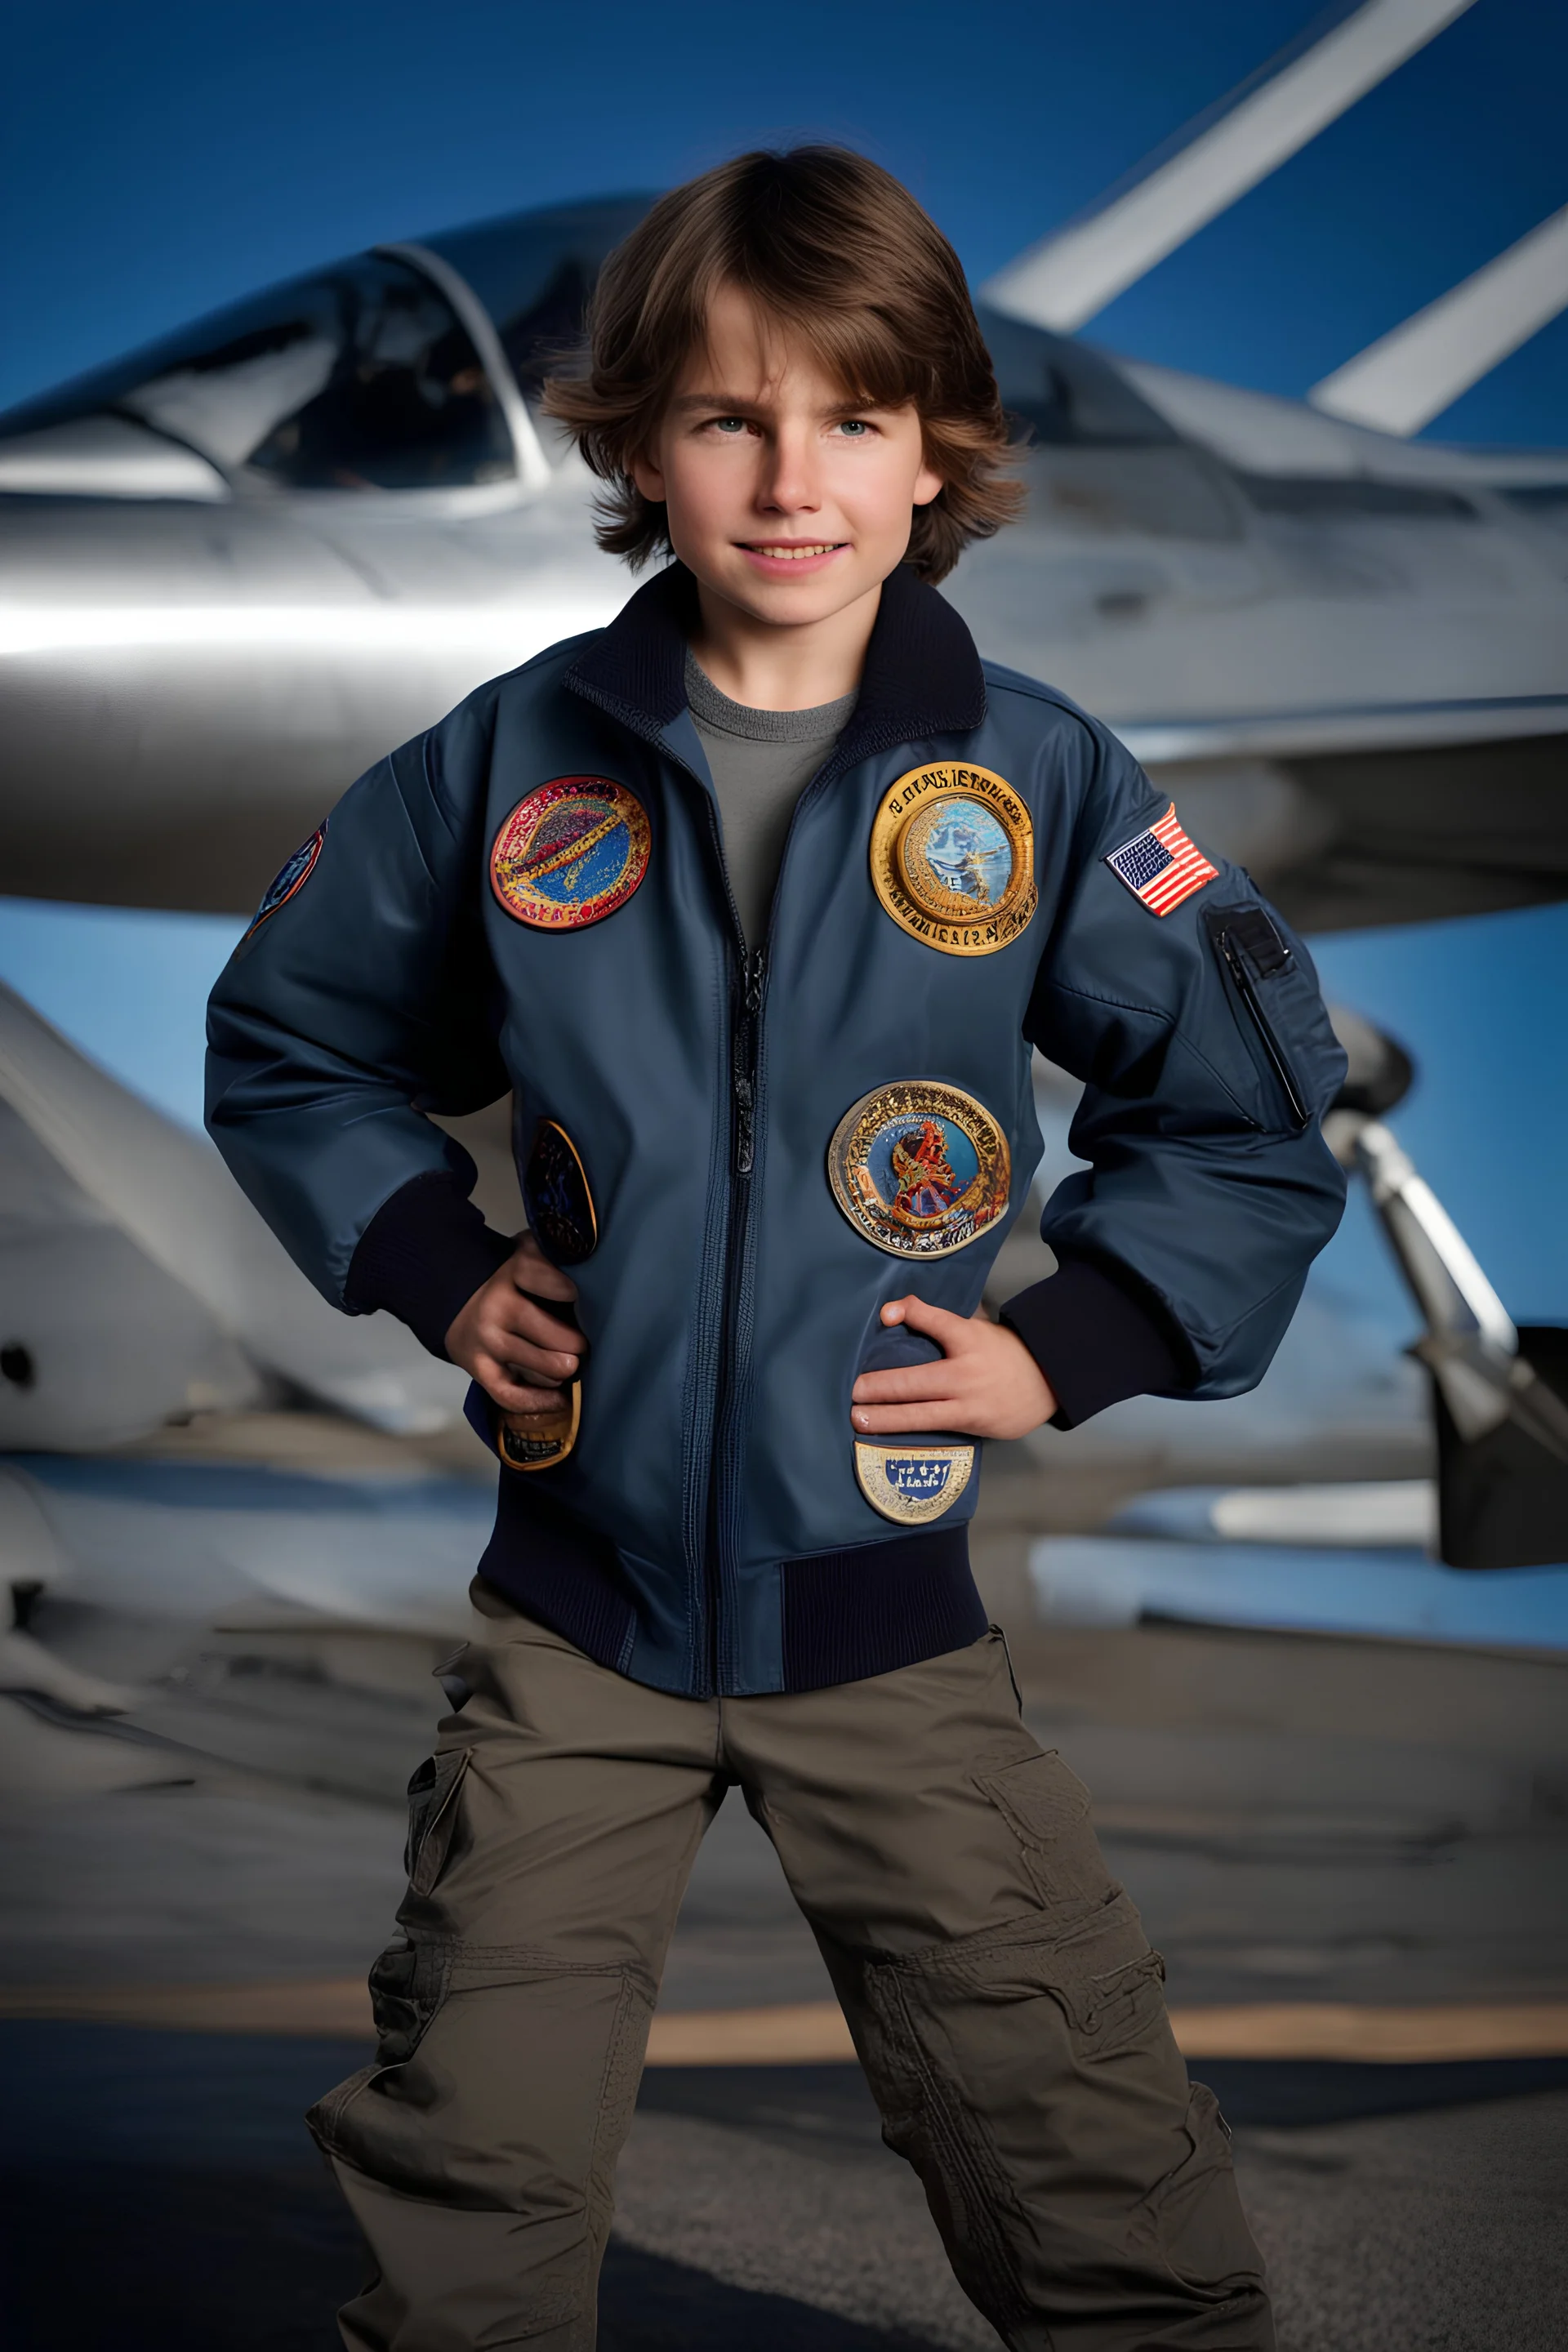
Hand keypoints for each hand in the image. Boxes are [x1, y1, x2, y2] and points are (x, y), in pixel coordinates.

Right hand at [445, 1233, 583, 1418]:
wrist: (457, 1302)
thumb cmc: (510, 1281)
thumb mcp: (528, 1255)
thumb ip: (555, 1256)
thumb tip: (593, 1265)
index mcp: (512, 1272)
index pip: (536, 1275)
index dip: (561, 1287)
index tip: (578, 1294)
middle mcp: (496, 1307)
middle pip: (547, 1333)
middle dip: (575, 1344)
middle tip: (584, 1346)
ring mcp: (487, 1342)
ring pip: (540, 1367)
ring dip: (563, 1370)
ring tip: (572, 1365)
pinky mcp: (480, 1371)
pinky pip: (513, 1396)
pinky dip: (540, 1402)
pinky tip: (560, 1399)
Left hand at [850, 1294, 1056, 1441]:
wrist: (1049, 1382)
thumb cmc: (1003, 1353)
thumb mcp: (975, 1327)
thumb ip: (938, 1321)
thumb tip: (892, 1313)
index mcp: (969, 1338)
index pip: (936, 1321)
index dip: (910, 1313)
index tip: (885, 1316)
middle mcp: (966, 1372)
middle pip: (916, 1380)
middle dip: (881, 1387)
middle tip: (854, 1391)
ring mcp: (969, 1404)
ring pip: (920, 1414)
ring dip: (886, 1418)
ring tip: (859, 1419)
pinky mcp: (973, 1425)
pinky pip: (935, 1430)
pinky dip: (909, 1434)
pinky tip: (886, 1438)